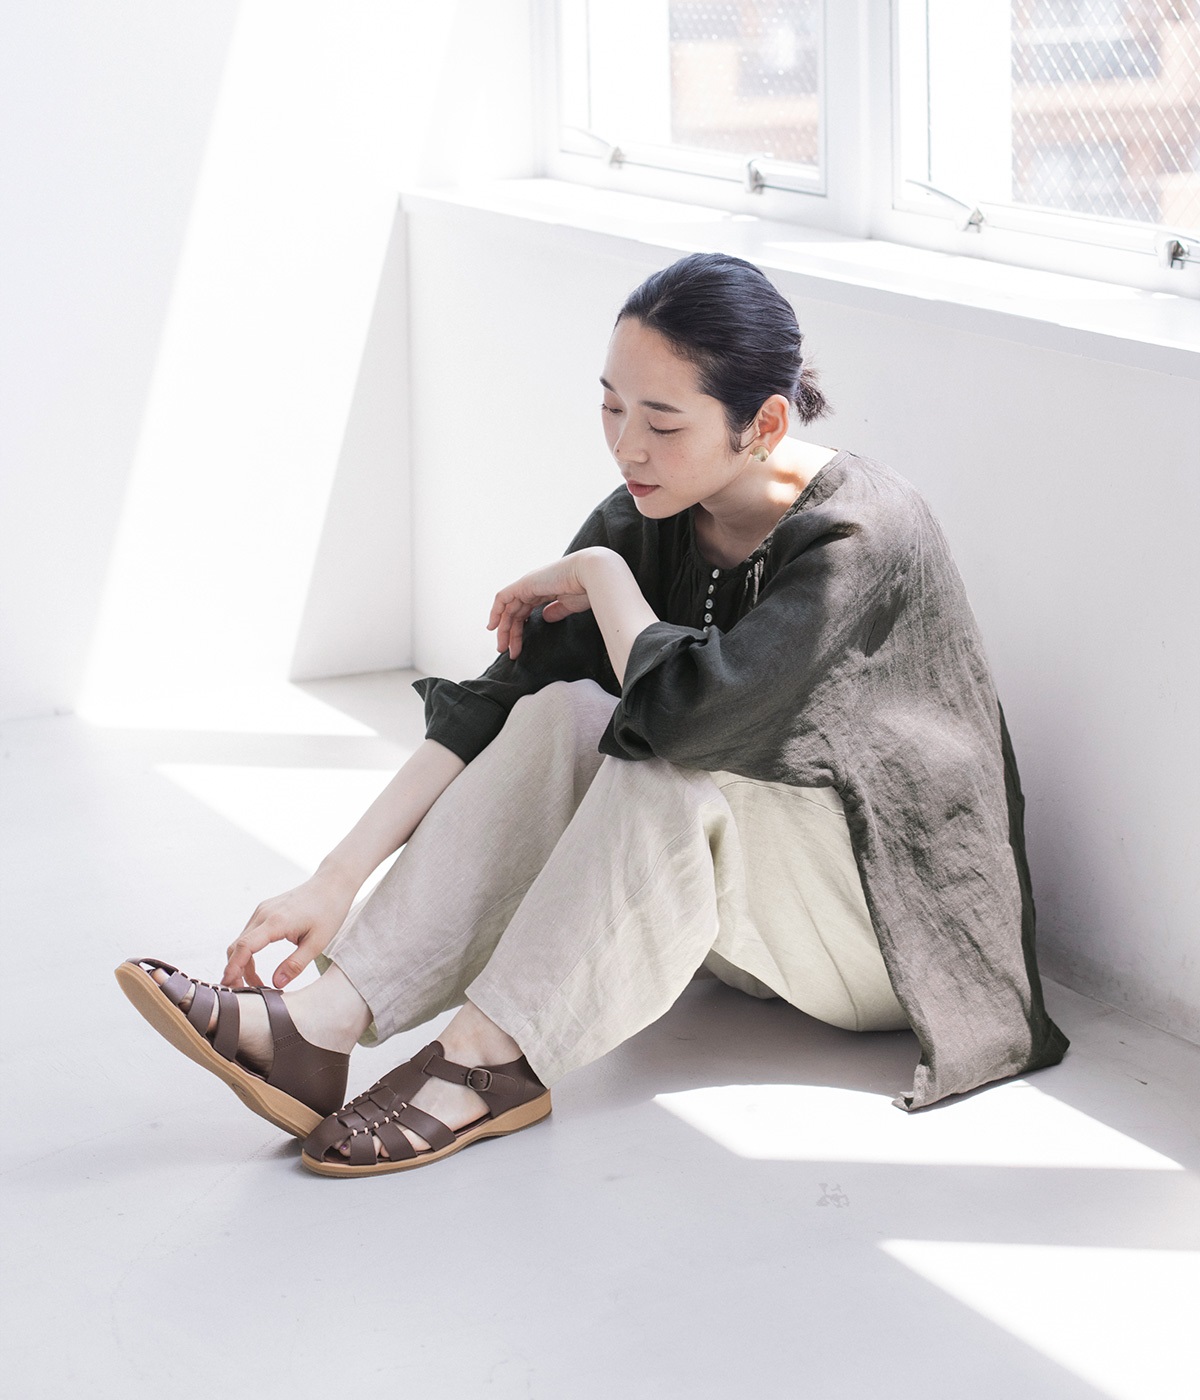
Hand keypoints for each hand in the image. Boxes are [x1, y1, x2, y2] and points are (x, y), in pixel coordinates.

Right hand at [223, 871, 357, 989]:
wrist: (331, 884)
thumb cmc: (329, 910)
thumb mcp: (318, 942)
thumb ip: (296, 964)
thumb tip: (277, 984)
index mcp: (276, 922)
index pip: (245, 947)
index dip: (233, 968)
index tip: (227, 985)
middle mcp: (264, 914)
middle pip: (237, 946)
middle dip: (236, 970)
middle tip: (245, 992)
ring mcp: (262, 910)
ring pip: (241, 941)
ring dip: (243, 963)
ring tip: (257, 983)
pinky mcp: (265, 910)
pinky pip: (249, 934)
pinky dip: (248, 952)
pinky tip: (256, 965)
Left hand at [487, 548, 603, 659]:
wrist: (592, 575)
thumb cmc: (587, 589)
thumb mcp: (569, 605)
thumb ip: (556, 611)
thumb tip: (546, 617)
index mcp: (545, 589)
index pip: (525, 610)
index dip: (519, 628)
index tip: (517, 646)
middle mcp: (534, 585)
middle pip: (515, 612)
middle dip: (510, 633)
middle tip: (508, 652)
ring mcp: (528, 583)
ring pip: (508, 608)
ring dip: (504, 629)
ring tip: (502, 648)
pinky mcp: (524, 584)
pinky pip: (503, 598)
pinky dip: (496, 611)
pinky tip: (493, 627)